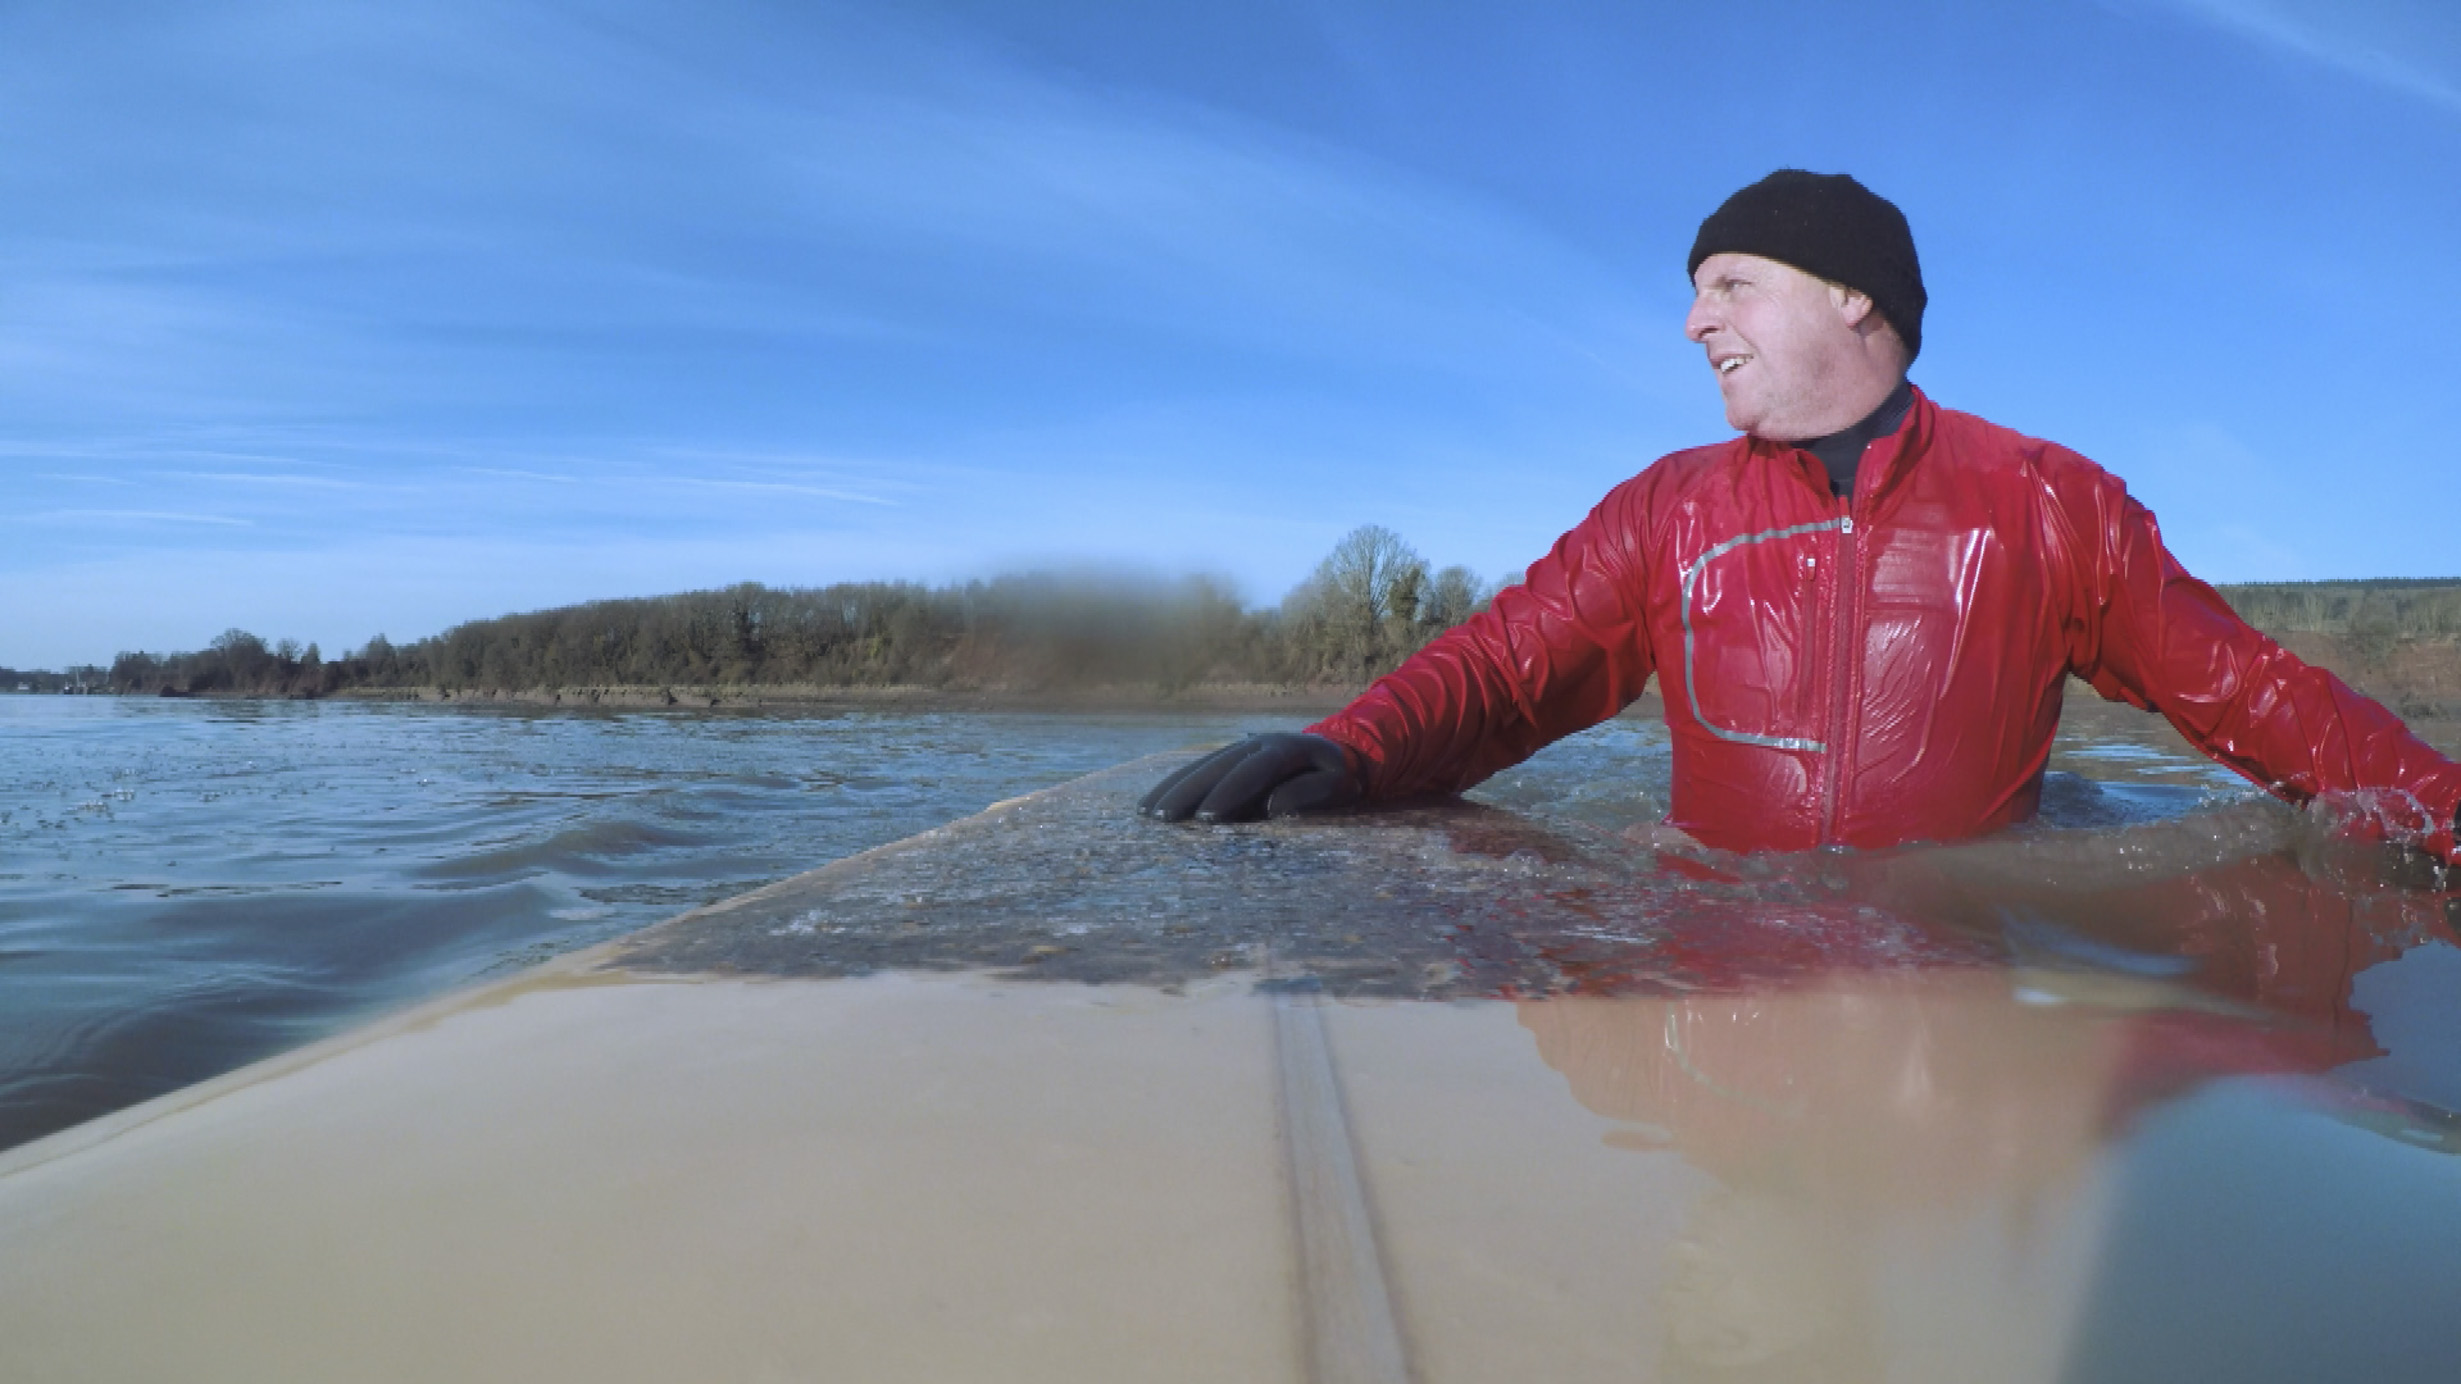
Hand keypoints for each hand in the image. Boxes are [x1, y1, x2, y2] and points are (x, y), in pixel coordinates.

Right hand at [1138, 733, 1362, 822]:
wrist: (1339, 750)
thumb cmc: (1338, 777)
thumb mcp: (1336, 784)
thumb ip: (1308, 792)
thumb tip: (1272, 806)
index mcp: (1285, 748)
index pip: (1253, 770)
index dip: (1229, 792)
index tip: (1207, 817)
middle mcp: (1256, 743)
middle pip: (1217, 766)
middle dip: (1188, 791)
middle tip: (1163, 817)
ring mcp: (1240, 747)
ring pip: (1202, 765)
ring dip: (1174, 787)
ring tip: (1148, 811)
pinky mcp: (1229, 756)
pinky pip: (1199, 768)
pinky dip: (1176, 783)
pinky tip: (1155, 800)